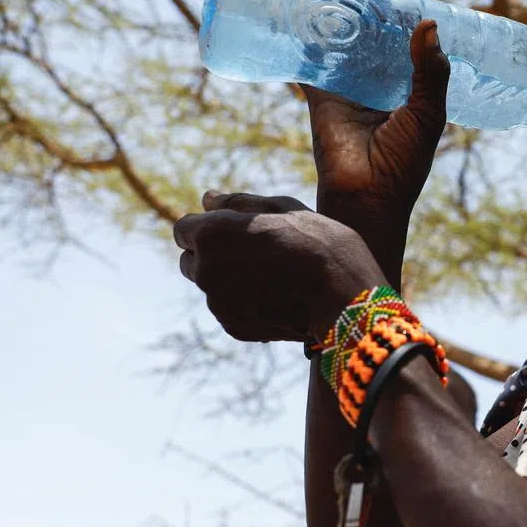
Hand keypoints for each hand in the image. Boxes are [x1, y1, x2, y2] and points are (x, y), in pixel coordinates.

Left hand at [173, 191, 386, 342]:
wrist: (344, 297)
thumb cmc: (319, 242)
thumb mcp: (284, 208)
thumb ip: (239, 202)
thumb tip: (207, 199)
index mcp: (212, 234)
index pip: (182, 229)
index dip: (206, 226)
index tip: (232, 229)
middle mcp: (205, 270)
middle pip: (190, 260)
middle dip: (211, 254)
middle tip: (253, 251)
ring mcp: (218, 303)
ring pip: (211, 287)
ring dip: (229, 279)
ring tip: (273, 275)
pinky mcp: (234, 327)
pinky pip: (230, 309)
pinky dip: (245, 302)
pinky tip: (278, 295)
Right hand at [305, 19, 449, 223]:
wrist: (366, 198)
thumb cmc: (404, 163)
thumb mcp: (428, 114)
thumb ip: (431, 71)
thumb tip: (428, 24)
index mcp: (409, 92)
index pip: (408, 49)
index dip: (407, 24)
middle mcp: (379, 89)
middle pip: (374, 44)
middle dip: (371, 19)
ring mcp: (349, 91)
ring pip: (345, 49)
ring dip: (341, 25)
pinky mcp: (321, 98)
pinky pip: (313, 66)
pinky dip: (307, 45)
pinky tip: (305, 17)